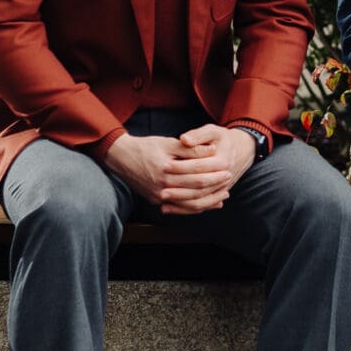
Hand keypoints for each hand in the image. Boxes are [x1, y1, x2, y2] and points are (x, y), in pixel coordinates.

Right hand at [103, 124, 253, 214]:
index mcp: (166, 168)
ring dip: (208, 200)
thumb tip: (213, 151)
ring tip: (223, 196)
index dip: (214, 171)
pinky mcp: (156, 200)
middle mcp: (161, 185)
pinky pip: (179, 207)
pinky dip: (194, 206)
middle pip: (195, 189)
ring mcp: (158, 196)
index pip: (197, 173)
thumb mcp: (168, 142)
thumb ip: (191, 148)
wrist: (121, 158)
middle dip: (214, 185)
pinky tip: (207, 204)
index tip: (227, 168)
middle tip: (229, 180)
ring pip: (189, 202)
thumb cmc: (146, 147)